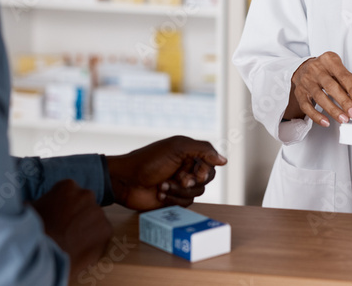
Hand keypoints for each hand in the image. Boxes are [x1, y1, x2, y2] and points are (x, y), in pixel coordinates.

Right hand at [31, 179, 110, 280]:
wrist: (42, 255)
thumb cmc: (32, 231)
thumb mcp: (28, 209)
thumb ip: (38, 203)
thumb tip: (32, 205)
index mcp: (68, 186)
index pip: (70, 194)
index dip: (64, 208)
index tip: (58, 218)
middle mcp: (86, 195)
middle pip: (85, 205)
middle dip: (78, 217)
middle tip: (66, 231)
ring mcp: (98, 212)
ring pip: (94, 220)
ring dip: (87, 229)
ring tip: (72, 243)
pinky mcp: (106, 230)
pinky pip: (102, 236)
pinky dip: (94, 243)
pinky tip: (80, 250)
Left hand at [107, 136, 226, 210]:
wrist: (126, 181)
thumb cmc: (149, 161)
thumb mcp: (177, 148)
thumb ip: (203, 149)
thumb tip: (224, 160)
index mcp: (188, 154)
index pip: (210, 163)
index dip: (205, 170)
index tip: (195, 172)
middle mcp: (186, 168)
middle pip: (207, 179)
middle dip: (192, 180)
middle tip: (179, 178)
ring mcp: (180, 184)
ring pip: (197, 192)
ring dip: (179, 190)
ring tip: (163, 185)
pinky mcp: (173, 199)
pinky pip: (186, 203)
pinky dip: (173, 198)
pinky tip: (159, 193)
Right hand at [284, 52, 351, 126]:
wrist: (303, 69)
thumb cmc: (325, 70)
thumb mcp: (340, 70)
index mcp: (329, 60)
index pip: (343, 75)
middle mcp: (316, 69)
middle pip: (331, 86)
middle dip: (344, 101)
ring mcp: (306, 80)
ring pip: (319, 97)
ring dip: (333, 110)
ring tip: (343, 118)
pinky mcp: (299, 92)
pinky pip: (306, 106)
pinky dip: (316, 116)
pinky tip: (326, 121)